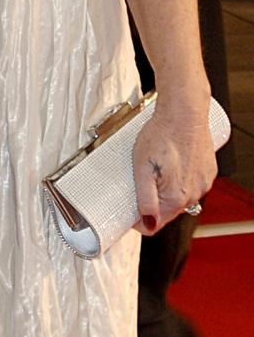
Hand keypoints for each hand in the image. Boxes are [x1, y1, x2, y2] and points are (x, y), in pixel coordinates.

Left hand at [132, 95, 216, 233]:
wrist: (184, 111)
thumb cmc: (161, 134)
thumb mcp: (142, 167)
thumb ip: (145, 199)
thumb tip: (147, 224)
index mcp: (176, 198)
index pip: (155, 225)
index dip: (138, 219)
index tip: (128, 207)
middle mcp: (194, 194)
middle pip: (167, 211)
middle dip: (152, 202)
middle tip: (138, 180)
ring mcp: (203, 183)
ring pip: (179, 196)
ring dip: (166, 189)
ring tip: (154, 167)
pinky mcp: (208, 171)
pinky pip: (191, 182)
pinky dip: (180, 178)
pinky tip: (171, 162)